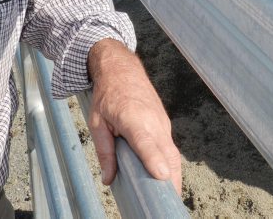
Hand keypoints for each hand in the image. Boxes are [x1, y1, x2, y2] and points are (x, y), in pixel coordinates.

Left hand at [86, 39, 181, 193]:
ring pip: (173, 154)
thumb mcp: (98, 123)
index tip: (162, 177)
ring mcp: (162, 123)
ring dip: (174, 175)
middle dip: (171, 180)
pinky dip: (171, 165)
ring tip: (169, 198)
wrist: (121, 68)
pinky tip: (166, 180)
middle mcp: (153, 122)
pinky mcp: (164, 125)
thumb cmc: (108, 94)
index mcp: (134, 119)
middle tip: (167, 203)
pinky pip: (170, 148)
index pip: (146, 143)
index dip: (154, 160)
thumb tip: (108, 179)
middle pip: (168, 155)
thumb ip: (104, 152)